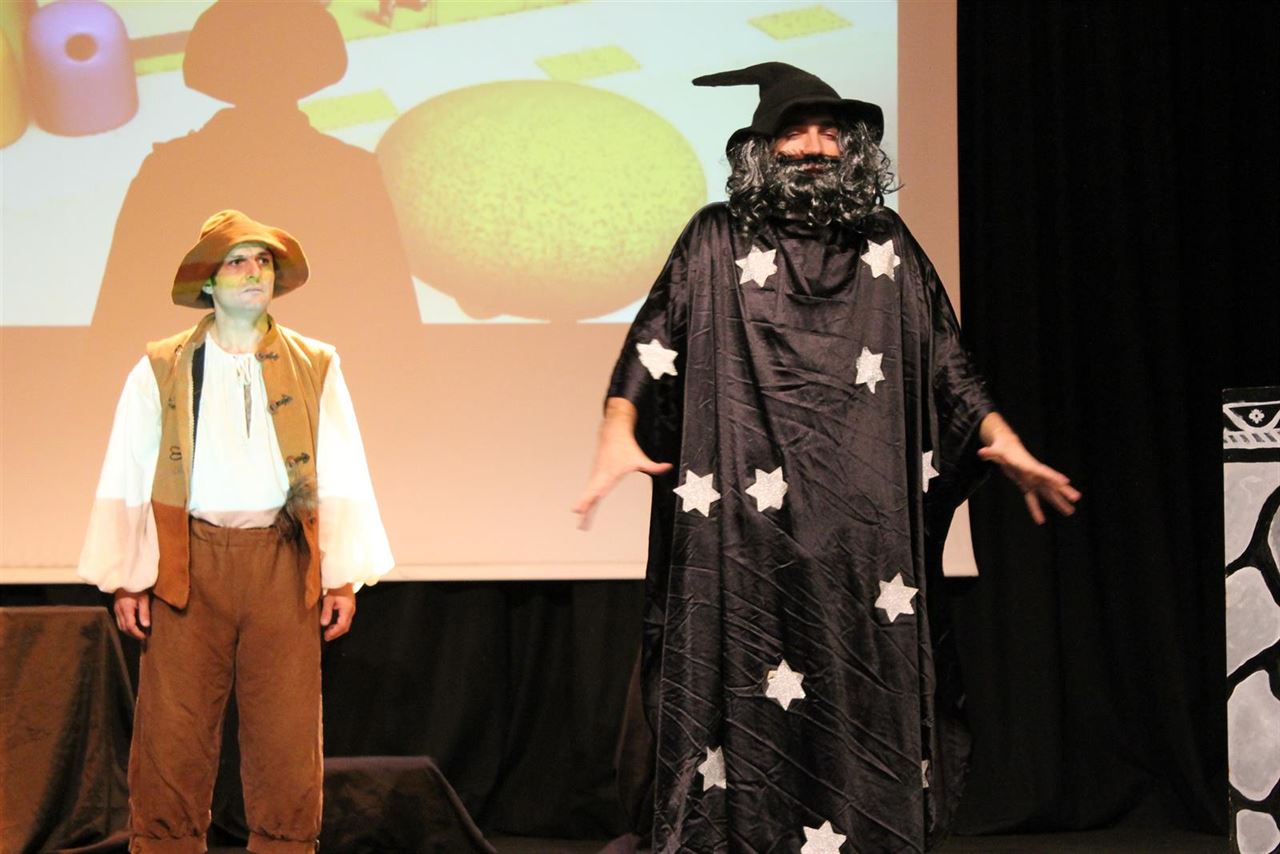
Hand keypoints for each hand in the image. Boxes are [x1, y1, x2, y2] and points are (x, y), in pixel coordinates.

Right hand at [113, 589, 150, 639]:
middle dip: (133, 634)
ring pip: (120, 626)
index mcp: (126, 609)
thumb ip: (144, 613)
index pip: (130, 626)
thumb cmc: (137, 587)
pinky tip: (133, 625)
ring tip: (139, 633)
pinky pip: (119, 621)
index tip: (145, 636)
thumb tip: (146, 626)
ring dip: (129, 631)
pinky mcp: (116, 608)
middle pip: (124, 628)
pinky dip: (125, 626)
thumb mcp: (144, 599)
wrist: (126, 578)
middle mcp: (118, 611)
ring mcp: (116, 609)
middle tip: (143, 637)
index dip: (137, 633)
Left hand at [321, 584, 355, 640]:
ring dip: (337, 630)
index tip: (326, 636)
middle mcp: (351, 611)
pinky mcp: (349, 609)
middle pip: (345, 627)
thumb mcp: (328, 599)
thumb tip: (323, 624)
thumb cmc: (336, 587)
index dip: (334, 632)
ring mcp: (351, 610)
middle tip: (326, 637)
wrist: (342, 579)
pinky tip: (332, 625)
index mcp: (347, 609)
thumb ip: (326, 611)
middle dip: (336, 634)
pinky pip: (345, 621)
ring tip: (328, 632)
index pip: (342, 625)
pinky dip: (339, 625)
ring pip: (346, 625)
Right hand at [573, 398, 671, 529]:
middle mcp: (601, 474)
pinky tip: (586, 503)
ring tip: (580, 514)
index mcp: (610, 474)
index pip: (597, 490)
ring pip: (589, 489)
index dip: (588, 500)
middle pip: (590, 492)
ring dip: (584, 501)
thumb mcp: (641, 459)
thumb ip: (654, 467)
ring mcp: (597, 472)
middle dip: (584, 503)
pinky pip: (591, 486)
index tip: (580, 508)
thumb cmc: (626, 446)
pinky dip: (587, 494)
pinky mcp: (597, 471)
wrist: (614, 431)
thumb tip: (668, 467)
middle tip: (578, 514)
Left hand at [978, 413, 1080, 524]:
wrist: (1006, 446)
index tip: (1065, 482)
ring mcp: (1031, 480)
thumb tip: (981, 452)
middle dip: (1063, 490)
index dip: (1054, 477)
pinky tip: (1040, 520)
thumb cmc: (1002, 448)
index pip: (1043, 471)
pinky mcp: (1026, 485)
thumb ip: (990, 453)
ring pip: (1047, 493)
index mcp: (1028, 465)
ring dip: (1057, 502)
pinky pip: (1032, 499)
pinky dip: (1035, 510)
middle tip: (1076, 497)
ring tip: (1070, 511)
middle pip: (1050, 483)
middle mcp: (1033, 473)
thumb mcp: (995, 450)